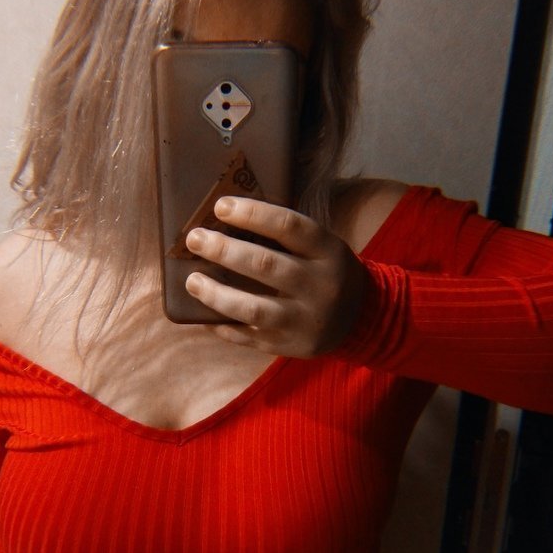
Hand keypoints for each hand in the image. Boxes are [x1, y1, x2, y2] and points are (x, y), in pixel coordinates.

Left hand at [185, 197, 367, 356]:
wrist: (361, 318)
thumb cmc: (326, 270)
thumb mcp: (321, 246)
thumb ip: (284, 235)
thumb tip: (225, 218)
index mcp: (328, 251)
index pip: (288, 226)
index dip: (252, 214)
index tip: (221, 206)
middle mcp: (319, 286)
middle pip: (265, 265)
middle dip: (224, 250)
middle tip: (195, 239)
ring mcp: (304, 320)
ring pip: (253, 308)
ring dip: (216, 294)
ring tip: (192, 281)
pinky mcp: (290, 346)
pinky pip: (248, 337)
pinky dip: (221, 325)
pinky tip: (201, 314)